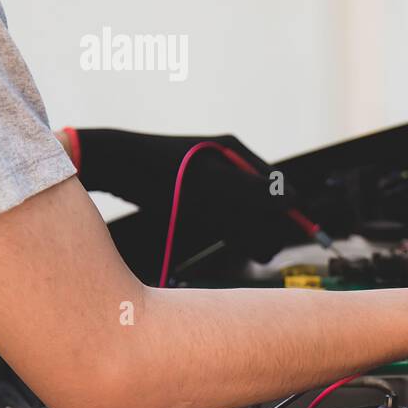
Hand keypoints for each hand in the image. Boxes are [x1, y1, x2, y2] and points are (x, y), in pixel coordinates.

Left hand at [70, 129, 303, 261]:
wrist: (113, 165)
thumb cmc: (160, 169)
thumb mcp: (209, 181)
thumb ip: (252, 190)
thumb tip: (294, 199)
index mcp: (237, 154)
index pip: (276, 184)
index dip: (288, 210)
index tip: (291, 234)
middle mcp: (228, 167)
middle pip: (261, 201)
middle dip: (269, 226)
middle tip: (268, 251)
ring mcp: (212, 183)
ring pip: (243, 212)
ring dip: (252, 232)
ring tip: (258, 253)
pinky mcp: (195, 197)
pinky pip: (224, 217)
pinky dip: (234, 231)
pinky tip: (240, 244)